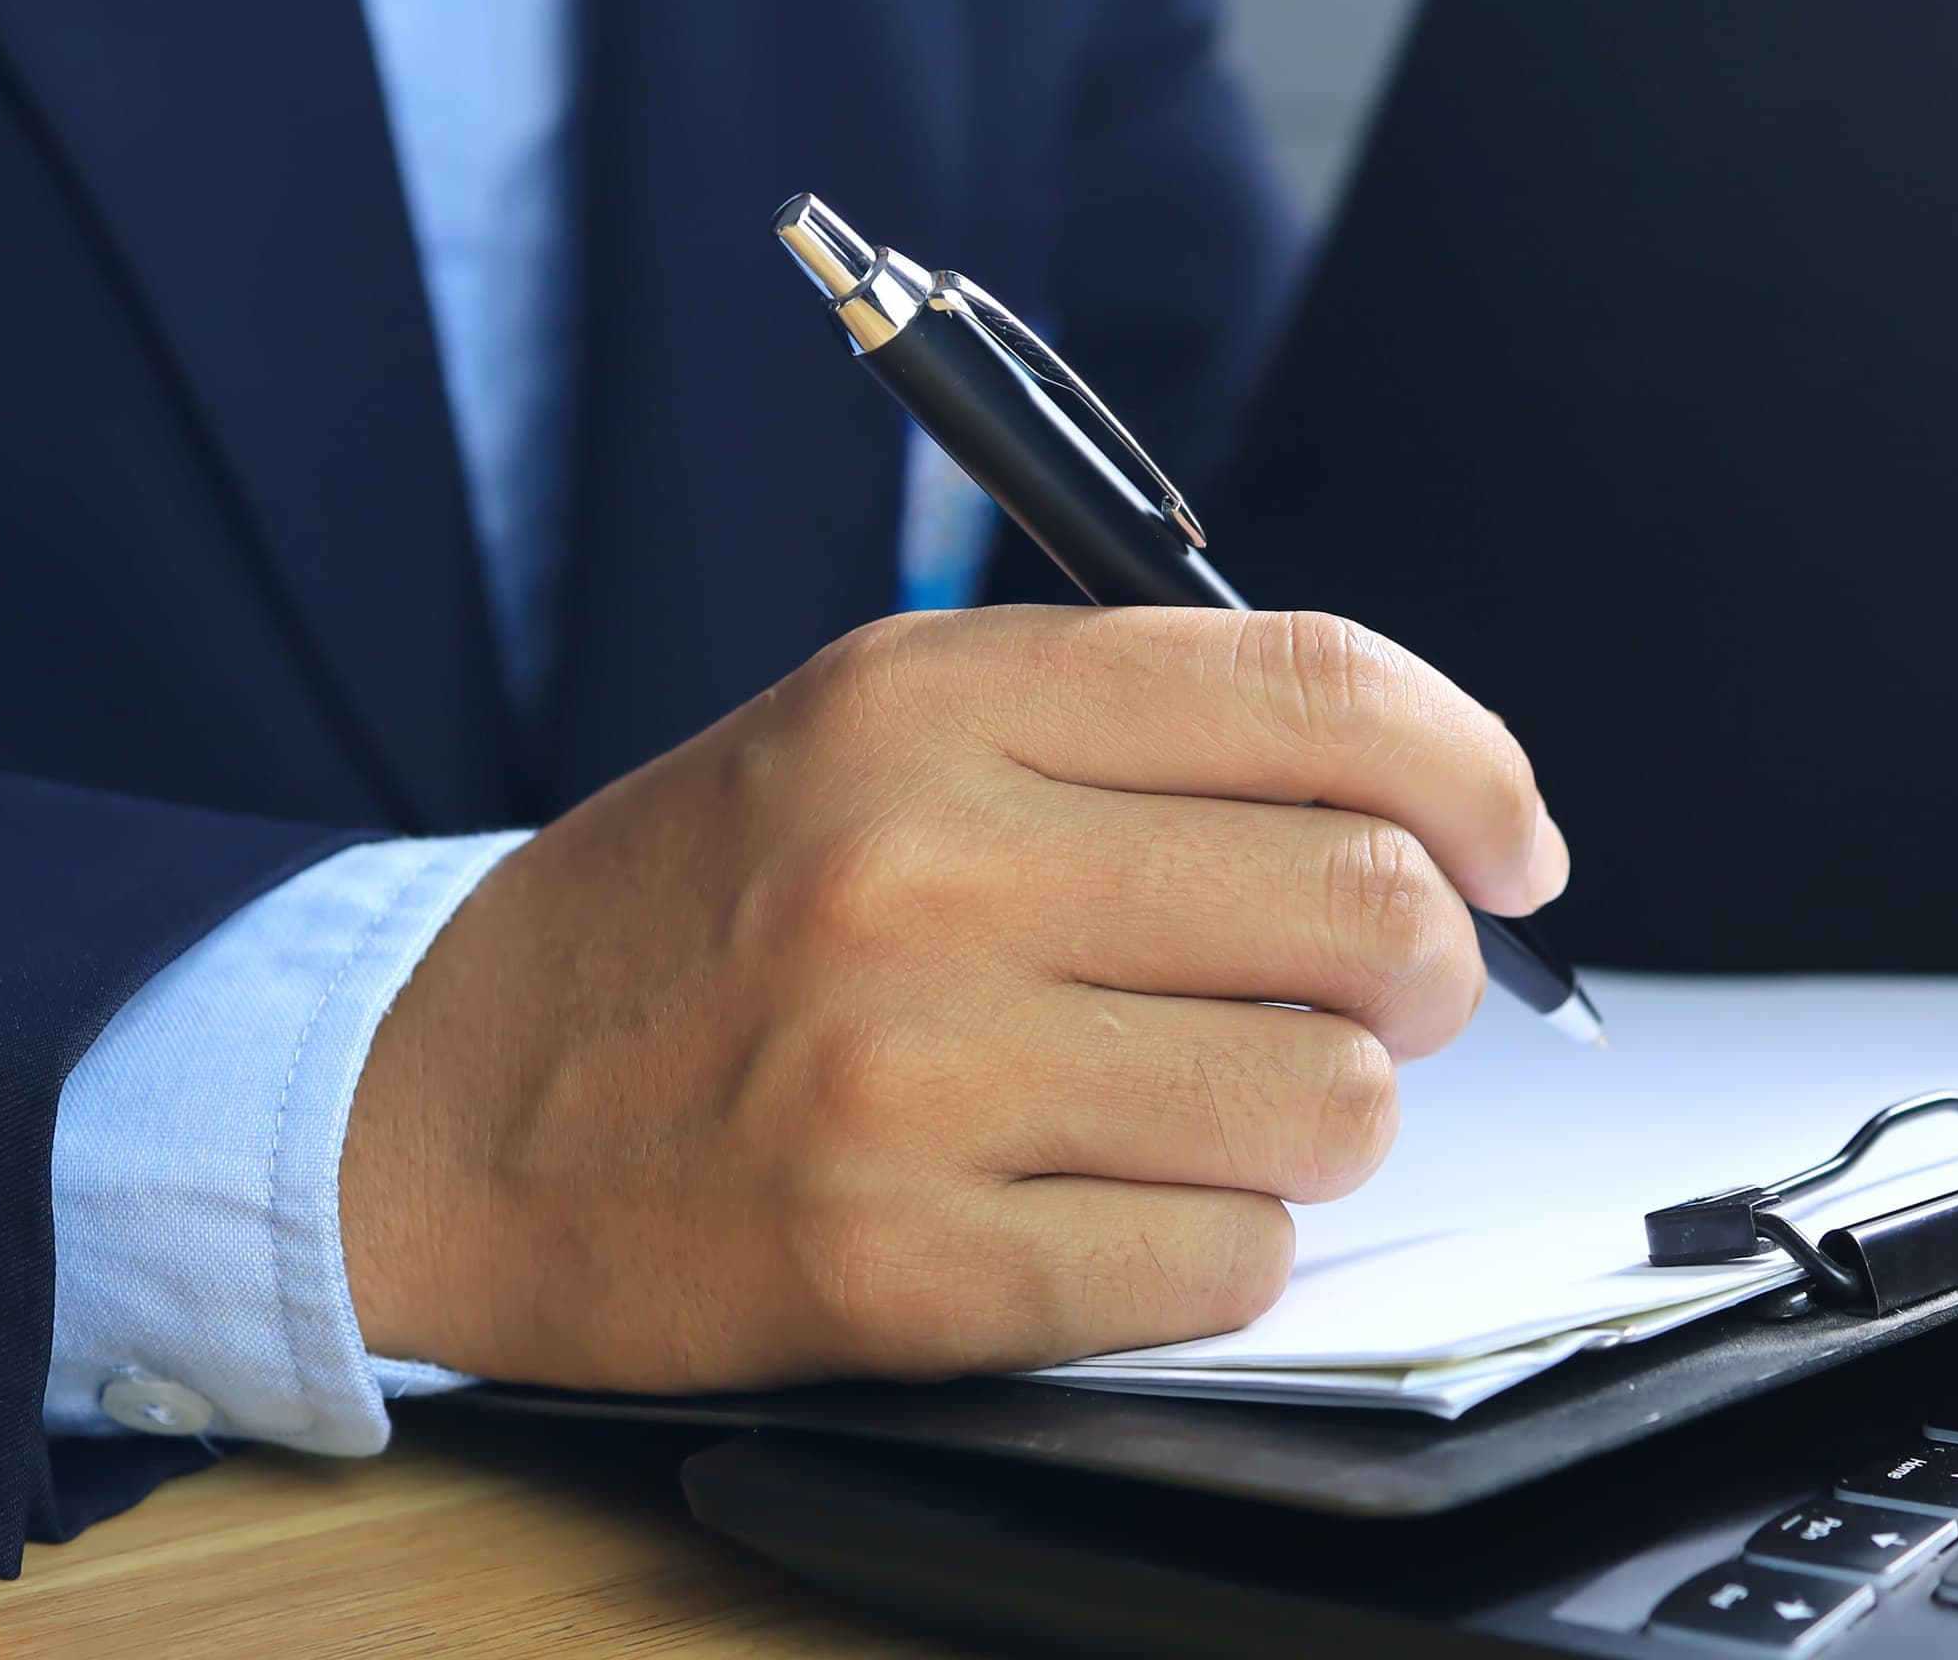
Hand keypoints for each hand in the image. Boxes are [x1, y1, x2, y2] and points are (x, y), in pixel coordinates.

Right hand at [337, 606, 1567, 1391]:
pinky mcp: (900, 1267)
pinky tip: (1114, 1202)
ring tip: (1197, 1101)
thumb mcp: (875, 729)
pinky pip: (1221, 1264)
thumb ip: (1129, 733)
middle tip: (1365, 996)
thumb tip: (1428, 805)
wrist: (441, 1107)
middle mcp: (922, 864)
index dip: (1476, 772)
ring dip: (1312, 1119)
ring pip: (1327, 1104)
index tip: (1516, 844)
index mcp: (929, 693)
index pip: (1320, 692)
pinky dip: (1212, 1244)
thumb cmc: (698, 914)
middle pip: (1369, 906)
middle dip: (1421, 966)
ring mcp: (909, 1075)